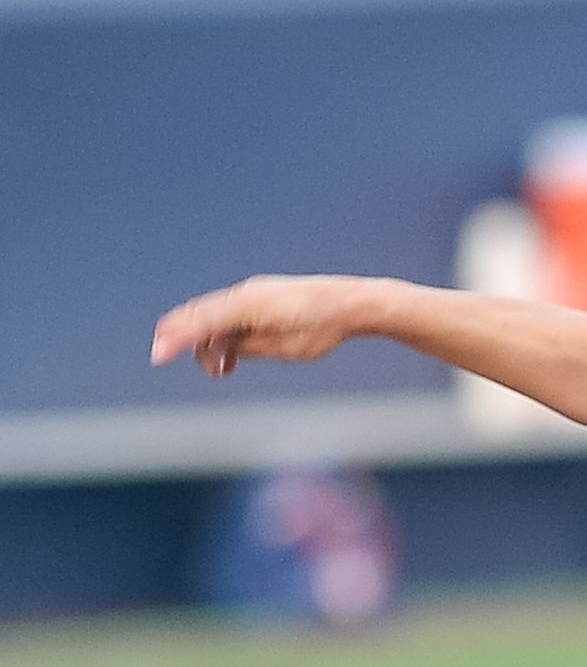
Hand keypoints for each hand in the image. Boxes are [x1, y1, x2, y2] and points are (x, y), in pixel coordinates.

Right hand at [150, 275, 384, 377]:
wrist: (348, 303)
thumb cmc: (321, 327)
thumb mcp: (285, 348)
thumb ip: (249, 347)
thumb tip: (224, 349)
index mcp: (247, 305)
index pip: (202, 323)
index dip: (176, 340)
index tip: (158, 355)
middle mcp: (244, 294)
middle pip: (200, 317)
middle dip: (192, 345)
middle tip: (186, 365)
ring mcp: (250, 294)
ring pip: (214, 319)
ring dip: (212, 346)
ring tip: (222, 371)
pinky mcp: (258, 299)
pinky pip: (230, 317)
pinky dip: (225, 338)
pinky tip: (231, 360)